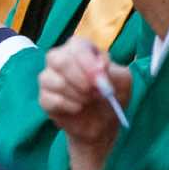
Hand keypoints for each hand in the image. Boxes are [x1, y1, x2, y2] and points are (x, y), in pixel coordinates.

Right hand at [37, 38, 129, 153]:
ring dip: (76, 94)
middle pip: (57, 59)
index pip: (76, 46)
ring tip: (89, 100)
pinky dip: (68, 106)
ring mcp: (49, 78)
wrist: (103, 123)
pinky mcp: (44, 97)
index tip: (99, 79)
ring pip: (50, 79)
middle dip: (77, 78)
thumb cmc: (112, 96)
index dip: (87, 61)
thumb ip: (115, 72)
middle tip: (93, 92)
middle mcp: (61, 60)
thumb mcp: (124, 82)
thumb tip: (100, 68)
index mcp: (81, 50)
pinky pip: (49, 98)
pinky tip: (78, 108)